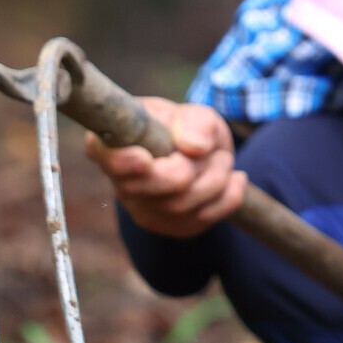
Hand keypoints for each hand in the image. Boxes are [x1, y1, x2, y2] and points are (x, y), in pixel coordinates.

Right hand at [83, 97, 245, 239]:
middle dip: (190, 168)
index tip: (145, 159)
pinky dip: (229, 196)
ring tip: (223, 158)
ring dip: (216, 177)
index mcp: (114, 146)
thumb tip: (195, 147)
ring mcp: (144, 211)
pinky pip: (204, 219)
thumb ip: (196, 123)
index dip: (122, 163)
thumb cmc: (188, 128)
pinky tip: (234, 180)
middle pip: (150, 188)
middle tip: (210, 149)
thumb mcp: (195, 114)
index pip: (108, 158)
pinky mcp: (171, 228)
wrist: (203, 152)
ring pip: (181, 206)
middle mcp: (122, 184)